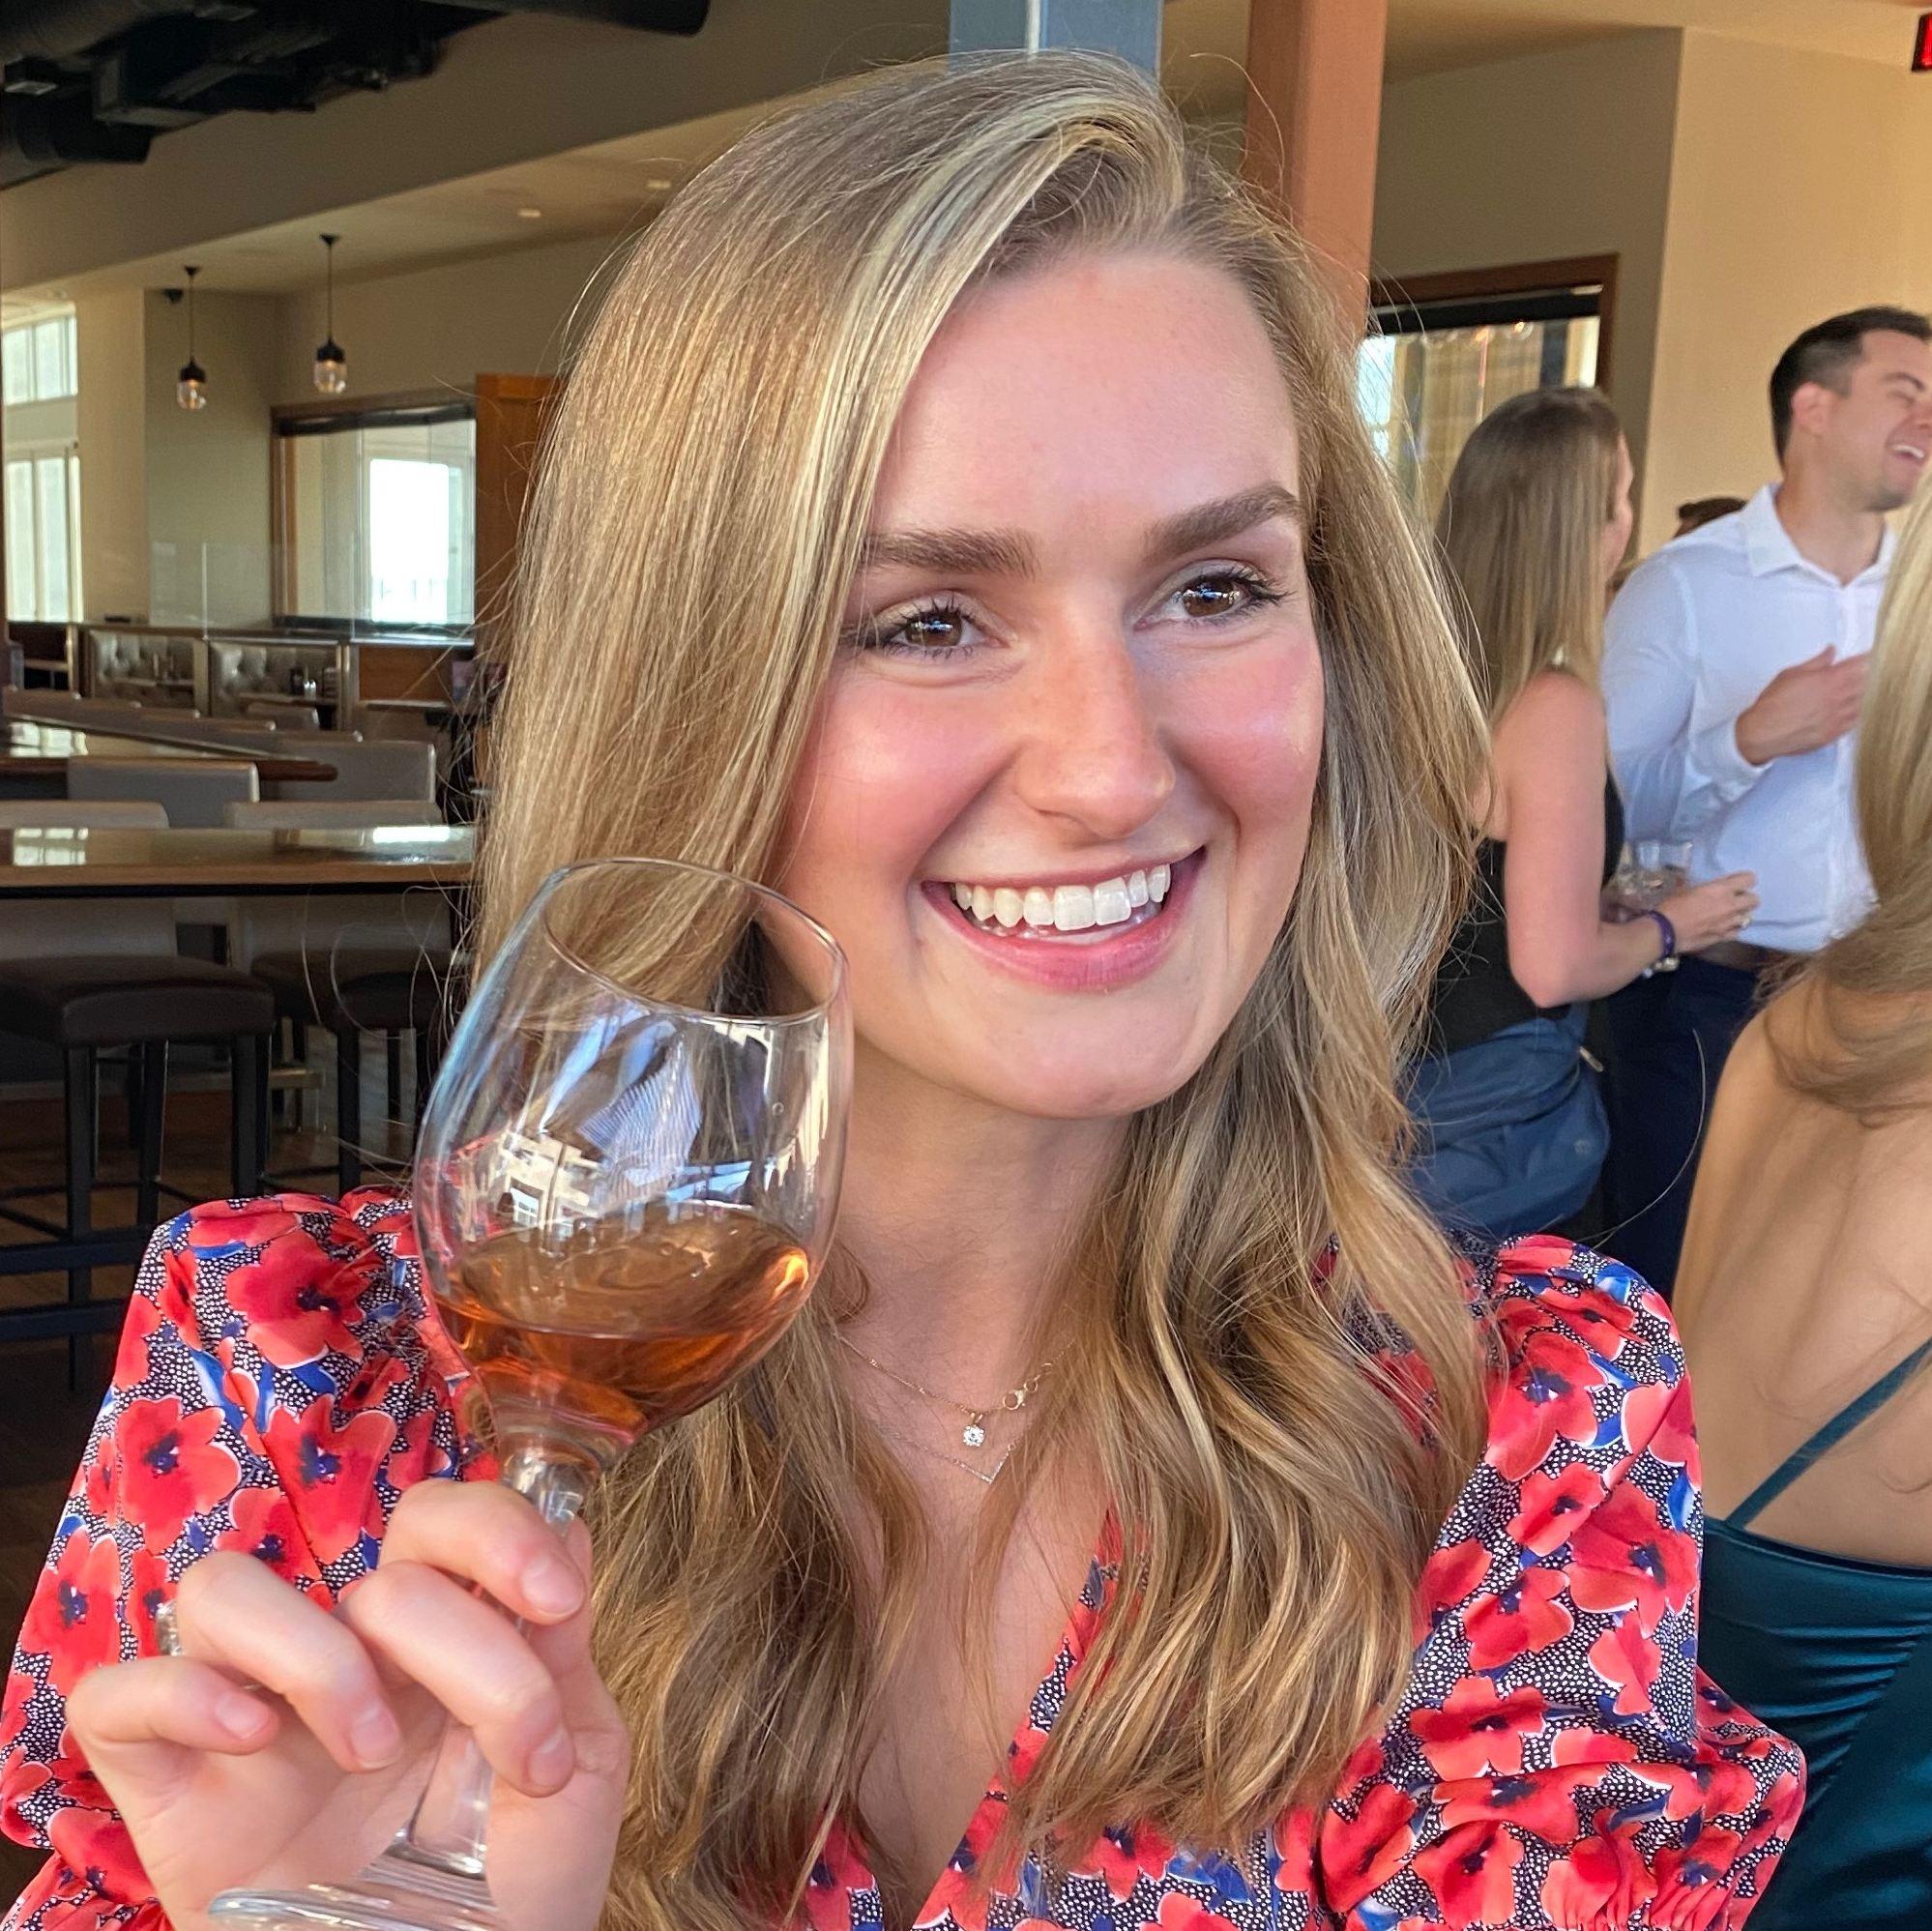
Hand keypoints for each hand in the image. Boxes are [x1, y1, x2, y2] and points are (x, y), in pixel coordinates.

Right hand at [64, 1481, 626, 1930]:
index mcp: (438, 1642)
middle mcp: (341, 1660)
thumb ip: (563, 1652)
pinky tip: (253, 1743)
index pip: (438, 1519)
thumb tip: (567, 1527)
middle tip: (509, 1747)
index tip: (554, 1598)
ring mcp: (249, 1719)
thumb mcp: (573, 1767)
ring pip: (219, 1588)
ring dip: (313, 1653)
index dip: (498, 1529)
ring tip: (370, 1750)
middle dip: (460, 1641)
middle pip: (372, 1571)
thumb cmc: (515, 1893)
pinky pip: (116, 1697)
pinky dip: (178, 1694)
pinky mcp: (172, 1793)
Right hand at [1660, 872, 1758, 953]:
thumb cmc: (1672, 906)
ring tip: (1728, 915)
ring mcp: (1729, 923)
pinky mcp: (1724, 938)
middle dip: (1746, 899)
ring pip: (1748, 918)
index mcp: (1722, 889)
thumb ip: (1704, 888)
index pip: (1749, 879)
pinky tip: (1722, 928)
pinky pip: (1737, 932)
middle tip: (1734, 900)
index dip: (1744, 880)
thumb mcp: (1686, 889)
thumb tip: (1706, 887)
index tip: (1735, 882)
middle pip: (1754, 900)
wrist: (1666, 931)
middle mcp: (1731, 905)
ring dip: (1739, 915)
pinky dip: (1732, 929)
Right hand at [1734, 646, 1867, 764]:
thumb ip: (1816, 662)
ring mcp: (1838, 717)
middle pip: (1867, 683)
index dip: (1869, 658)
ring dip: (1864, 695)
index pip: (1861, 664)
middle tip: (1870, 672)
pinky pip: (1856, 721)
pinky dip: (1858, 713)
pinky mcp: (1835, 733)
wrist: (1763, 732)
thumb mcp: (1791, 674)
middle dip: (1869, 676)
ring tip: (1862, 691)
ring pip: (1865, 702)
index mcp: (1829, 679)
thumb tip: (1830, 652)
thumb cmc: (1773, 704)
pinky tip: (1854, 710)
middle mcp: (1838, 698)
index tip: (1873, 654)